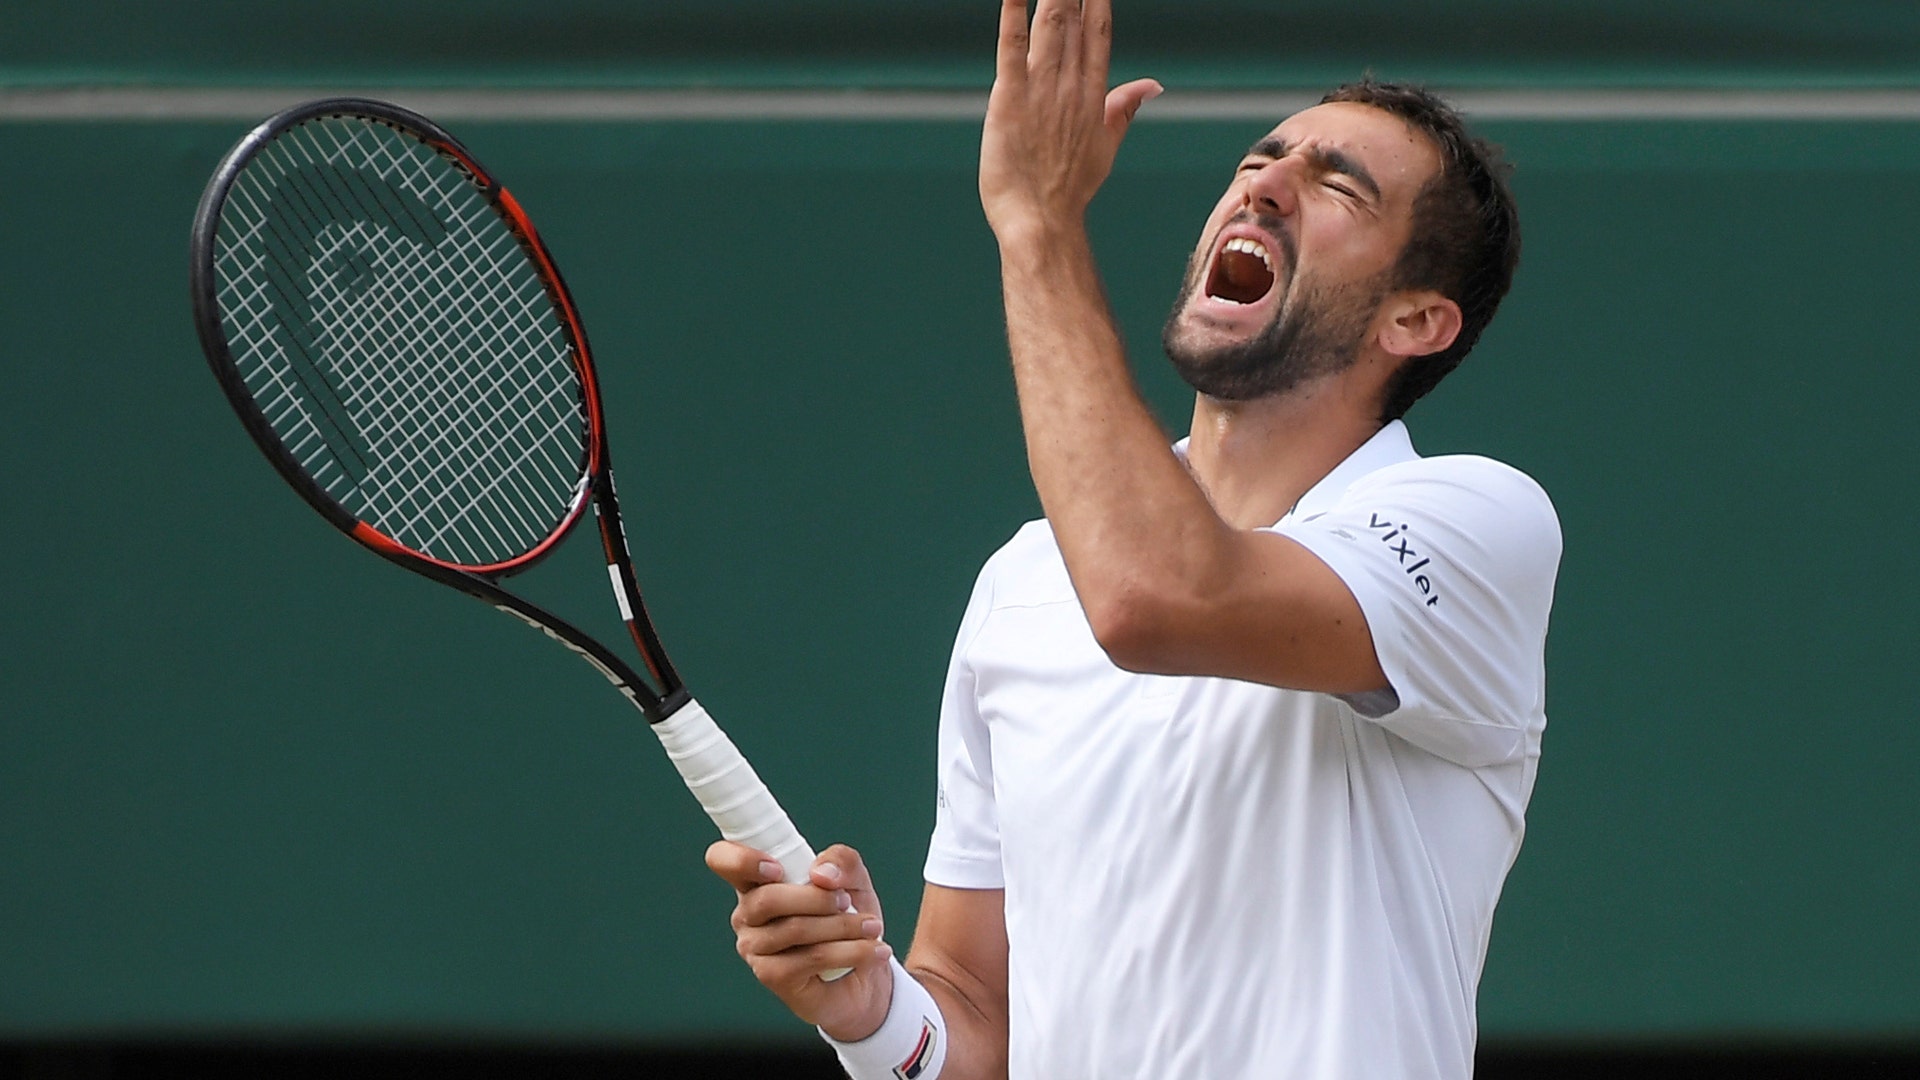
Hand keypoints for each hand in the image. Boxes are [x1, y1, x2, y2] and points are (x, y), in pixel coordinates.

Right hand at [706, 840, 894, 1039]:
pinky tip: (874, 950)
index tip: (776, 868)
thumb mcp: (854, 880)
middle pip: (767, 898)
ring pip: (794, 929)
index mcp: (757, 881)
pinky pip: (812, 958)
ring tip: (872, 927)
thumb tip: (821, 874)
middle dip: (817, 898)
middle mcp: (747, 914)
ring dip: (842, 926)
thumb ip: (841, 861)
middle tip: (847, 900)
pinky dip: (851, 951)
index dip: (740, 859)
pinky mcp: (773, 977)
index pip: (722, 860)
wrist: (867, 975)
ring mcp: (755, 948)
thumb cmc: (849, 919)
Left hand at [979, 0, 1162, 240]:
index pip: (1098, 34)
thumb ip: (1125, 107)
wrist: (1042, 221)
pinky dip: (1011, 17)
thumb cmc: (1069, 189)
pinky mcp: (1009, 99)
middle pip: (1073, 20)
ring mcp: (1041, 91)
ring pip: (1048, 26)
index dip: (1097, 0)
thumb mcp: (1106, 145)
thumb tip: (1152, 84)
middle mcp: (1070, 86)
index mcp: (1093, 95)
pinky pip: (1011, 48)